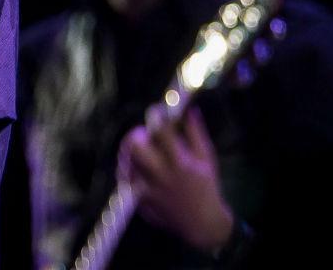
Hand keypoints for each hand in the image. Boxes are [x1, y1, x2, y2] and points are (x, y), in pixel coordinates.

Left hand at [119, 105, 234, 254]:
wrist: (203, 224)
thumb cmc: (206, 187)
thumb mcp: (207, 159)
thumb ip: (195, 133)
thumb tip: (187, 108)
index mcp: (180, 163)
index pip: (161, 131)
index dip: (156, 116)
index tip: (156, 111)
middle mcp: (162, 175)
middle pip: (135, 146)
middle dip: (137, 134)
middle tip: (144, 134)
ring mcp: (148, 189)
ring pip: (127, 161)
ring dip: (130, 151)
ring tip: (141, 150)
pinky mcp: (140, 201)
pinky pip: (125, 178)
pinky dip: (128, 169)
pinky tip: (137, 167)